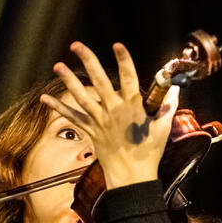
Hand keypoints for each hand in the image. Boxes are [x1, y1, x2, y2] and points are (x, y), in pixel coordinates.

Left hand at [40, 41, 178, 188]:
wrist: (131, 177)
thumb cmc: (148, 154)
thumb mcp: (162, 128)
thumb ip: (168, 107)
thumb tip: (176, 90)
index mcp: (133, 107)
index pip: (129, 77)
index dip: (123, 60)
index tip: (117, 45)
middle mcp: (113, 110)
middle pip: (99, 80)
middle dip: (88, 60)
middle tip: (76, 45)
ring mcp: (100, 120)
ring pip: (82, 96)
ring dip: (69, 80)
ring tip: (58, 65)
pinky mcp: (91, 131)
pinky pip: (72, 117)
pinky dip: (59, 107)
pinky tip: (45, 98)